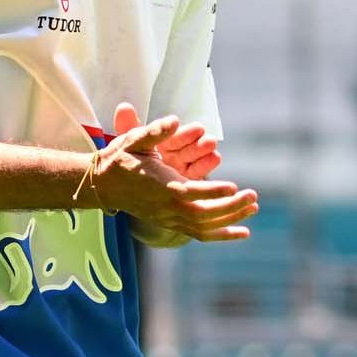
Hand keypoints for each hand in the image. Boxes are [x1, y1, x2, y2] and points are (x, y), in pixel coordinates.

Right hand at [89, 105, 255, 242]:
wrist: (102, 185)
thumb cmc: (120, 158)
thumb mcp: (133, 140)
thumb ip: (154, 131)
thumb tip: (175, 121)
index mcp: (160, 185)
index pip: (191, 192)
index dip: (213, 191)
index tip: (234, 186)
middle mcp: (166, 207)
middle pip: (203, 214)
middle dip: (230, 207)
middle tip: (253, 196)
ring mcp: (168, 218)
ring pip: (204, 227)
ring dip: (230, 220)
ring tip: (253, 208)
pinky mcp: (170, 223)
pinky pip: (199, 234)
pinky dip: (222, 235)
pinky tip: (242, 232)